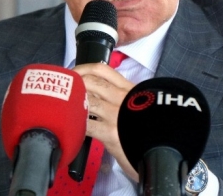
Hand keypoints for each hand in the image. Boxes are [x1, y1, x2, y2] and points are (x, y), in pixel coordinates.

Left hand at [72, 63, 137, 180]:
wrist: (162, 152)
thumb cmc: (148, 132)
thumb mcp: (137, 107)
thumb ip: (119, 99)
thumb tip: (96, 95)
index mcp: (128, 90)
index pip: (102, 70)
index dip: (82, 69)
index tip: (72, 75)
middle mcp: (121, 97)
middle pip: (88, 80)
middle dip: (71, 83)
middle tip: (61, 91)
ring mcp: (115, 114)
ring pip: (84, 98)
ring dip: (69, 102)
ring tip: (62, 108)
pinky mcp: (109, 133)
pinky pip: (83, 123)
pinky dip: (73, 124)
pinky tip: (69, 128)